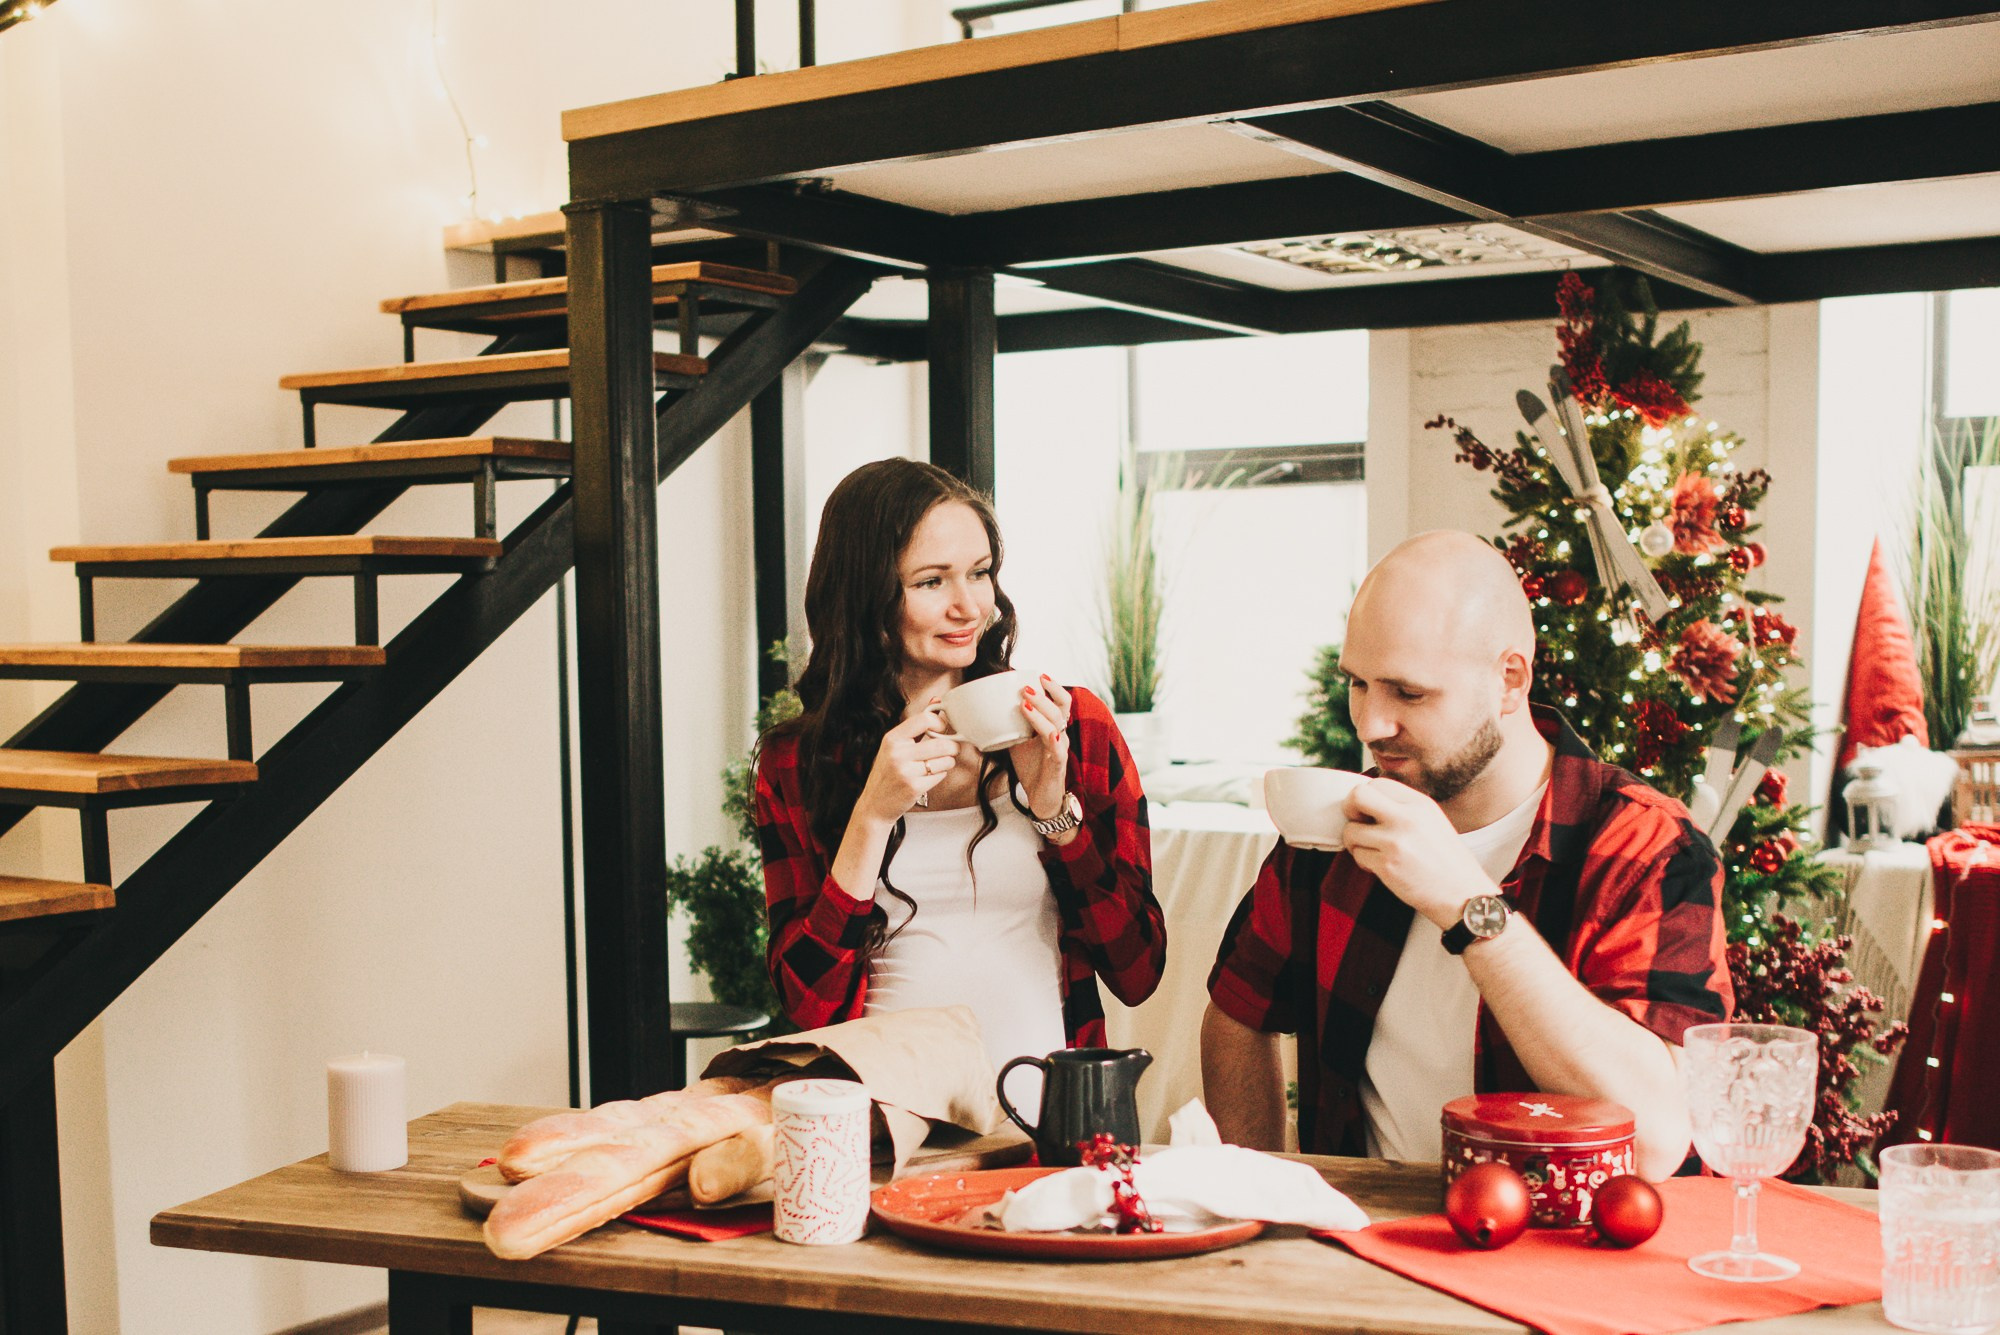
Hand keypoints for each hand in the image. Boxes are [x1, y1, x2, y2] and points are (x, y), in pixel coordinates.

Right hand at [857, 702, 958, 821]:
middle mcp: (898, 753)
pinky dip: (939, 775)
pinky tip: (927, 777)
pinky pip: (941, 775)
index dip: (940, 723)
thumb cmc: (886, 774)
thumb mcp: (894, 746)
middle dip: (951, 748)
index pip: (925, 719)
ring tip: (935, 765)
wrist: (874, 805)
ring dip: (946, 763)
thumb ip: (916, 725)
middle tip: (948, 750)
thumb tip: (936, 702)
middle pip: (941, 743)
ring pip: (945, 760)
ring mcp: (906, 771)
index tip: (941, 729)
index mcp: (892, 739)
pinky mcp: (914, 787)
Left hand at [1008, 675, 1072, 818]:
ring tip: (1025, 702)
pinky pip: (1058, 750)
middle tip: (1027, 686)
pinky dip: (1052, 738)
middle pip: (1062, 708)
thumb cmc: (1032, 767)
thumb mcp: (1016, 741)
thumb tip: (985, 710)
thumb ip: (1008, 725)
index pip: (1059, 702)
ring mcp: (1060, 749)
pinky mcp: (1058, 765)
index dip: (1053, 687)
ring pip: (1057, 725)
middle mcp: (1060, 734)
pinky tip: (1048, 733)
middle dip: (1047, 693)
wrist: (1041, 797)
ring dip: (1041, 712)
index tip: (1039, 674)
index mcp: (1052, 726)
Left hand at [1339, 779, 1496, 928]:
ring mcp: (1395, 842)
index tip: (1368, 812)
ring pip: (1350, 831)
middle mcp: (1407, 818)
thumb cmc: (1448, 862)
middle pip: (1358, 796)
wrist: (1464, 896)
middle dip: (1349, 810)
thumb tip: (1366, 803)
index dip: (1365, 797)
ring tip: (1374, 852)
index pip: (1377, 782)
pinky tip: (1382, 867)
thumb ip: (1404, 809)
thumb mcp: (1432, 822)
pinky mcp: (1387, 866)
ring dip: (1356, 843)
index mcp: (1420, 804)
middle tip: (1359, 825)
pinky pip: (1358, 856)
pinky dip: (1364, 862)